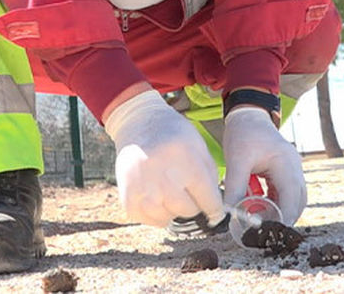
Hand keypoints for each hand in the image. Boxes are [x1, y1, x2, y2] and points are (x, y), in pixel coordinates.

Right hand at [104, 90, 225, 226]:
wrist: (138, 122)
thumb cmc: (174, 136)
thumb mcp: (199, 148)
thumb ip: (210, 179)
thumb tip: (215, 211)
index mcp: (186, 159)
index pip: (208, 199)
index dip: (215, 208)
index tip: (215, 211)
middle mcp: (163, 175)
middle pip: (188, 210)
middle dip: (192, 204)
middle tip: (185, 190)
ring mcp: (142, 187)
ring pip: (167, 218)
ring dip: (172, 209)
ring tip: (169, 191)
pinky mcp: (128, 196)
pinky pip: (147, 220)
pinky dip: (154, 214)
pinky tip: (156, 197)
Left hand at [222, 105, 305, 224]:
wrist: (247, 115)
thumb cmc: (243, 134)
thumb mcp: (236, 160)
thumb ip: (234, 187)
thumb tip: (229, 213)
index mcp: (286, 164)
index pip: (291, 198)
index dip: (283, 218)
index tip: (268, 232)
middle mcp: (294, 168)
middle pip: (297, 202)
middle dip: (282, 217)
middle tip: (264, 230)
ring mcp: (292, 169)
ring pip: (292, 199)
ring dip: (278, 209)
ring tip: (258, 217)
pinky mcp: (285, 171)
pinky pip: (284, 192)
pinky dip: (273, 200)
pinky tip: (256, 202)